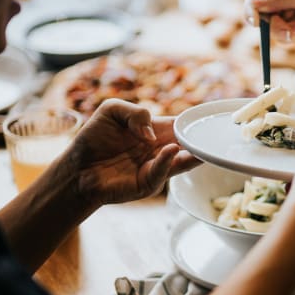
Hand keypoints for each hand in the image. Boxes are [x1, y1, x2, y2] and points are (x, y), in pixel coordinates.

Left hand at [63, 99, 199, 205]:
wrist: (76, 168)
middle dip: (202, 140)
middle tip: (218, 134)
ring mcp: (156, 167)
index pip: (182, 125)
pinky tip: (170, 151)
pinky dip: (167, 162)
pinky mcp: (148, 183)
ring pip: (183, 160)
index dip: (195, 122)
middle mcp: (161, 149)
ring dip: (194, 153)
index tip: (212, 118)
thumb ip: (136, 113)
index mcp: (156, 130)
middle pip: (189, 143)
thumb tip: (152, 134)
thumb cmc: (93, 139)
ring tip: (202, 145)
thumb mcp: (111, 111)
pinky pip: (162, 172)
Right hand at [245, 0, 294, 42]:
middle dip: (274, 25)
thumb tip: (253, 3)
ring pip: (272, 30)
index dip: (252, 11)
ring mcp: (287, 14)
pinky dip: (294, 36)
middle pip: (261, 17)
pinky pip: (284, 38)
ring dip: (286, 32)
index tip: (256, 23)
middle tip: (290, 28)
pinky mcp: (294, 29)